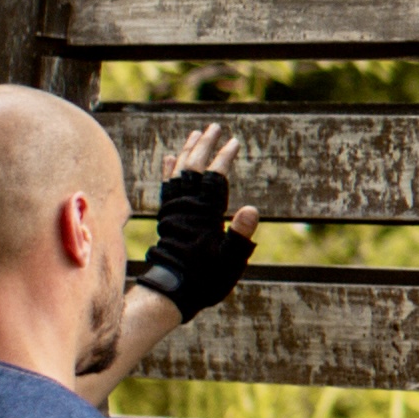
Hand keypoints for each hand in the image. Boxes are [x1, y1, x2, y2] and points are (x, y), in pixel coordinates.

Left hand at [131, 121, 263, 317]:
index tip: (233, 141)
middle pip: (195, 168)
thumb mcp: (230, 261)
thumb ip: (241, 235)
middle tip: (213, 126)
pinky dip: (169, 169)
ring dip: (187, 151)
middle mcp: (187, 207)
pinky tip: (171, 157)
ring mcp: (175, 210)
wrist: (172, 291)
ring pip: (179, 173)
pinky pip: (167, 186)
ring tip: (195, 134)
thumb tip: (252, 209)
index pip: (215, 178)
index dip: (224, 158)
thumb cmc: (205, 279)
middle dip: (205, 145)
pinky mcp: (167, 216)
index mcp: (205, 214)